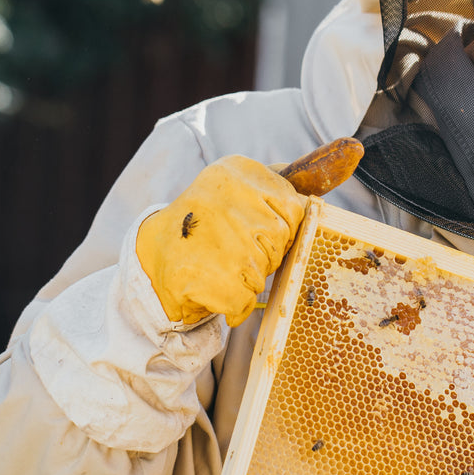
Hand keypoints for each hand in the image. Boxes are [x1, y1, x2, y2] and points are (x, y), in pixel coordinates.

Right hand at [136, 155, 306, 327]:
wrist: (149, 255)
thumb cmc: (200, 225)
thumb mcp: (232, 188)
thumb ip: (273, 184)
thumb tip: (324, 180)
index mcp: (237, 170)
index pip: (294, 208)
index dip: (276, 229)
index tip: (249, 229)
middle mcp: (230, 198)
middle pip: (281, 240)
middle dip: (262, 253)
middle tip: (225, 248)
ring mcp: (224, 238)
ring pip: (265, 270)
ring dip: (245, 278)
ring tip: (215, 265)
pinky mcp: (214, 277)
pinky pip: (248, 299)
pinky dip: (234, 304)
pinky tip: (213, 289)